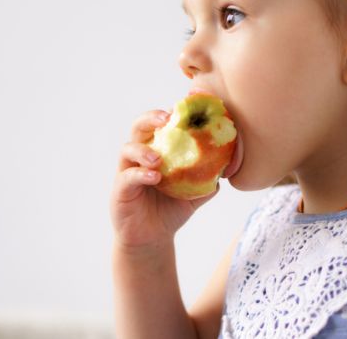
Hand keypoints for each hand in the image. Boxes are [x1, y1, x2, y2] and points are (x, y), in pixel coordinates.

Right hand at [111, 109, 217, 250]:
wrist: (153, 239)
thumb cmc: (171, 209)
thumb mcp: (194, 193)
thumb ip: (208, 178)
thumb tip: (228, 165)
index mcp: (156, 150)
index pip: (159, 124)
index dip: (170, 113)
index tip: (184, 108)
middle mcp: (139, 156)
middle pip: (138, 127)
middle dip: (150, 119)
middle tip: (166, 119)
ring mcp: (126, 171)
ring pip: (127, 149)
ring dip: (143, 150)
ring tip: (158, 159)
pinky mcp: (119, 190)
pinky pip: (127, 177)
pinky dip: (140, 174)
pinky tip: (155, 177)